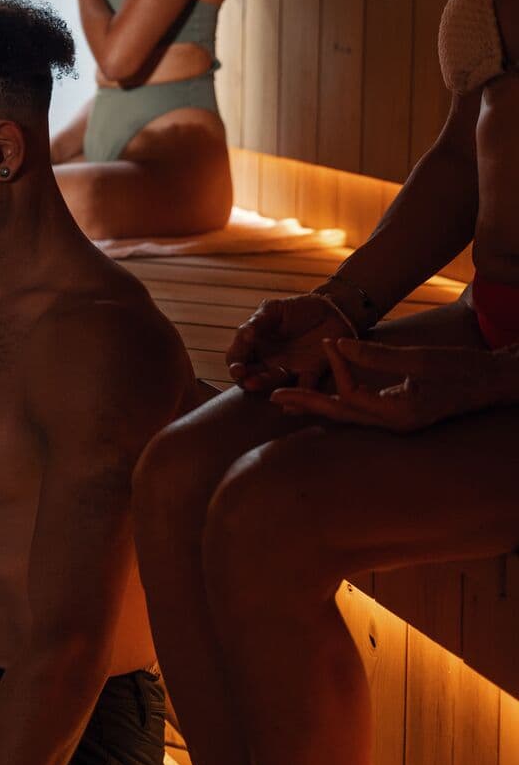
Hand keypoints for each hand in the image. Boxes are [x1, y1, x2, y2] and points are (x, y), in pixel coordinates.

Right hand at [227, 292, 355, 391]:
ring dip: (265, 384)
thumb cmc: (297, 309)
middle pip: (251, 376)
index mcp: (255, 345)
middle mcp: (268, 362)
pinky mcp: (312, 372)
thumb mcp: (274, 309)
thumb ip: (258, 320)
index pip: (237, 358)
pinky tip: (293, 401)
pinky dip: (299, 394)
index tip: (236, 365)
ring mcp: (289, 369)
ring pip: (274, 382)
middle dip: (245, 380)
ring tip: (258, 385)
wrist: (329, 310)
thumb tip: (244, 333)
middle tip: (244, 378)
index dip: (234, 363)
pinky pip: (305, 385)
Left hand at [271, 340, 501, 430]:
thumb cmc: (461, 369)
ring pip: (347, 416)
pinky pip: (360, 411)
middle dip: (306, 404)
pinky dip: (338, 402)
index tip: (330, 340)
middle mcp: (393, 424)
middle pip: (340, 415)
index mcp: (398, 414)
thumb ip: (377, 356)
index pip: (352, 396)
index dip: (337, 369)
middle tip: (272, 396)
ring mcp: (395, 422)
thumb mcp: (420, 358)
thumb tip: (337, 345)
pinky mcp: (397, 414)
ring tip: (287, 399)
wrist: (491, 382)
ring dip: (317, 405)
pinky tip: (322, 398)